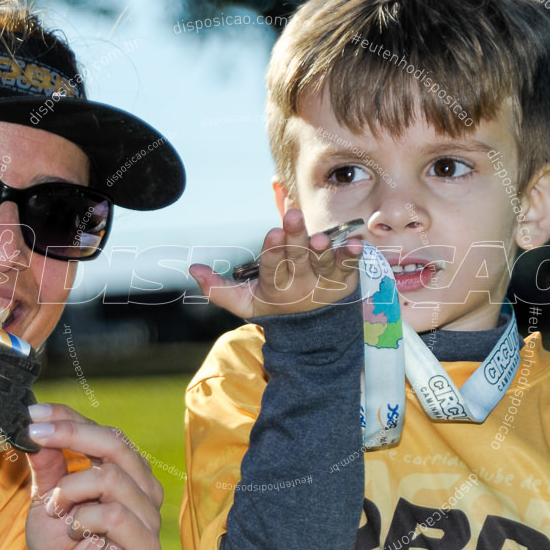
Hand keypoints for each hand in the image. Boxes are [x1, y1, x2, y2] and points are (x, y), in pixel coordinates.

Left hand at [24, 404, 162, 549]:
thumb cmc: (60, 546)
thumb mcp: (46, 497)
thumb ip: (48, 464)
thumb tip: (38, 427)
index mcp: (124, 472)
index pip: (103, 431)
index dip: (69, 418)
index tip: (34, 414)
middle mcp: (142, 487)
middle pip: (116, 443)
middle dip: (71, 435)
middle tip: (37, 436)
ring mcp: (148, 515)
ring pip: (112, 477)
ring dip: (72, 489)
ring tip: (56, 510)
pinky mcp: (146, 544)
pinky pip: (113, 514)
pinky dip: (83, 518)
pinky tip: (74, 530)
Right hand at [190, 208, 361, 318]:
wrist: (311, 333)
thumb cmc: (273, 305)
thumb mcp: (244, 303)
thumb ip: (217, 288)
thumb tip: (193, 269)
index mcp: (275, 287)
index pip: (272, 267)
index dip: (272, 251)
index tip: (272, 233)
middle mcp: (301, 284)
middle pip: (298, 259)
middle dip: (295, 238)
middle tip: (294, 216)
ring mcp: (324, 282)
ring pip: (324, 264)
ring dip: (324, 251)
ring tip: (322, 238)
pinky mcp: (344, 280)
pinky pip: (349, 268)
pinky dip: (353, 257)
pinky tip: (357, 244)